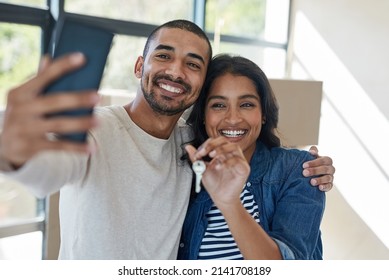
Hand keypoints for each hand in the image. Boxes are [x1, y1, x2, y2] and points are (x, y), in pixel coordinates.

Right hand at [0, 53, 99, 167]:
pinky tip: (91, 148)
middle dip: (77, 99)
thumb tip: (48, 57)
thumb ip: (38, 81)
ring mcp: (25, 129)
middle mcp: (21, 109)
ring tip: (99, 121)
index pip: (44, 76)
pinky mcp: (30, 146)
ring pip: (58, 125)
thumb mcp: (24, 99)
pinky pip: (58, 146)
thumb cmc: (22, 116)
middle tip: (98, 96)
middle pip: (54, 102)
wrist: (2, 147)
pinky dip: (76, 148)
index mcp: (20, 93)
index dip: (63, 66)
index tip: (82, 57)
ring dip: (81, 123)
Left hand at [185, 137, 249, 207]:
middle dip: (212, 144)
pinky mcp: (244, 169)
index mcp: (222, 153)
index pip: (216, 140)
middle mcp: (231, 154)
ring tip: (212, 158)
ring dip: (221, 150)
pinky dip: (227, 162)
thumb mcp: (202, 169)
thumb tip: (188, 147)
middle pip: (224, 140)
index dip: (206, 145)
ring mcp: (239, 161)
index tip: (198, 153)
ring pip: (234, 147)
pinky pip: (238, 160)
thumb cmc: (214, 184)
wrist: (221, 198)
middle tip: (204, 152)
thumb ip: (196, 158)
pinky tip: (219, 167)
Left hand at [303, 146, 335, 191]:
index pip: (323, 160)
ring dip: (320, 180)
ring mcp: (331, 177)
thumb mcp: (311, 158)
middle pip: (326, 169)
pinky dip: (325, 187)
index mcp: (327, 160)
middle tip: (304, 173)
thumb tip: (313, 149)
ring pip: (328, 178)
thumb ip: (312, 153)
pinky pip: (329, 186)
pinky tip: (319, 188)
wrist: (310, 175)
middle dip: (315, 171)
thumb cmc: (311, 164)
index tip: (304, 165)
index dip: (314, 162)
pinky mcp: (329, 185)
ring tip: (311, 182)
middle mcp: (330, 168)